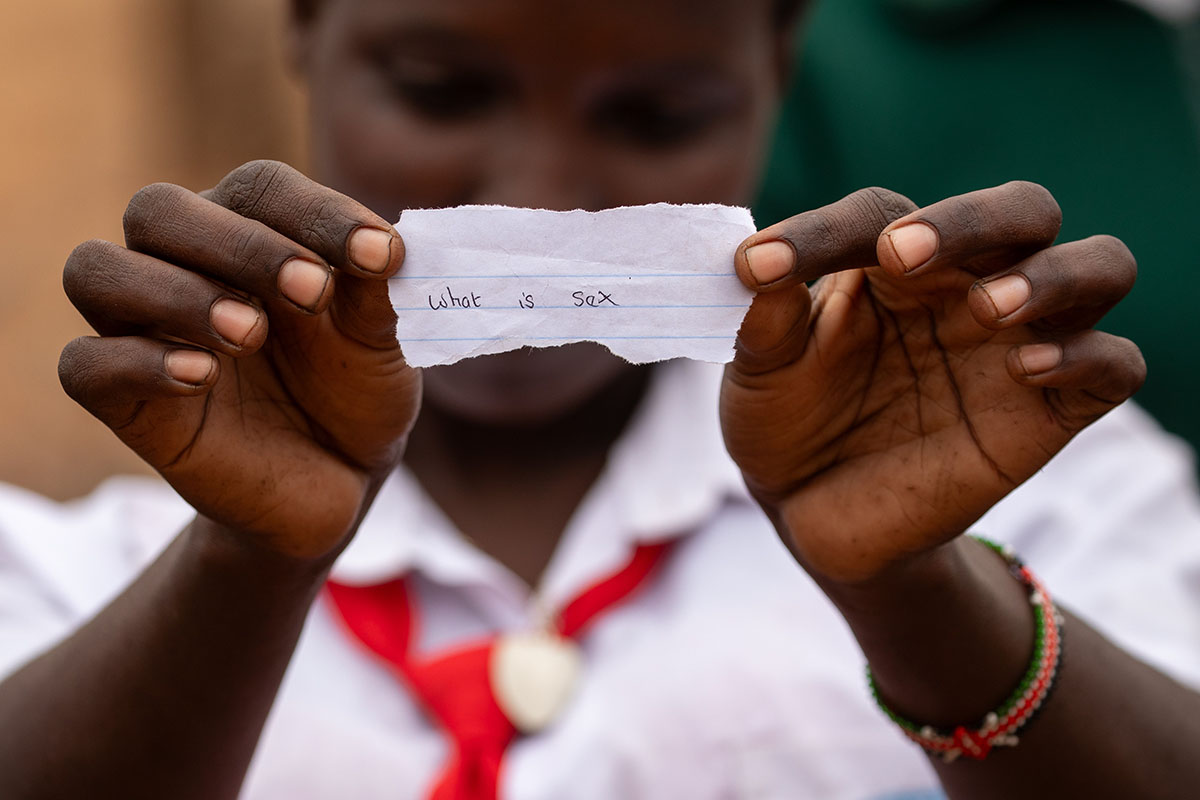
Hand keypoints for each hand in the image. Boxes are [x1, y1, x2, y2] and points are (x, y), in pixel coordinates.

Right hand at [59, 161, 418, 560]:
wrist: (339, 479)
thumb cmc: (354, 390)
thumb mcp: (383, 343)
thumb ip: (378, 292)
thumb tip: (386, 244)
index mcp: (250, 232)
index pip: (258, 189)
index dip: (317, 213)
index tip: (380, 254)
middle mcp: (182, 265)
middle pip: (159, 210)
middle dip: (238, 244)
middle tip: (312, 291)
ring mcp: (143, 330)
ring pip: (96, 271)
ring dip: (174, 292)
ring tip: (250, 333)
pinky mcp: (123, 401)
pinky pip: (85, 366)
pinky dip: (139, 362)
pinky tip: (203, 377)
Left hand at [721, 182, 1143, 584]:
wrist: (814, 515)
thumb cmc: (788, 422)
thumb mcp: (761, 374)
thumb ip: (765, 322)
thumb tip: (756, 269)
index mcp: (893, 262)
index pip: (882, 214)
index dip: (821, 233)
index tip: (757, 267)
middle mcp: (966, 286)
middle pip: (1023, 211)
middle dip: (973, 219)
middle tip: (901, 254)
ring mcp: (1016, 343)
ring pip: (1100, 267)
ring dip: (1052, 276)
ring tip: (988, 307)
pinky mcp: (1049, 410)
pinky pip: (1113, 364)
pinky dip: (1085, 356)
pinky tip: (1025, 368)